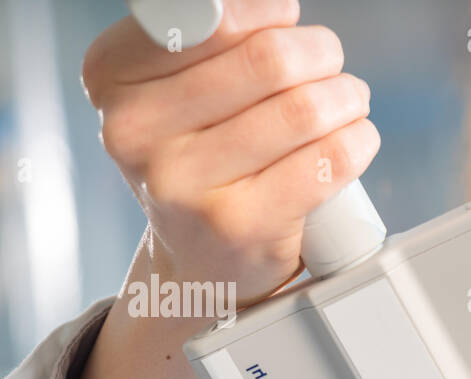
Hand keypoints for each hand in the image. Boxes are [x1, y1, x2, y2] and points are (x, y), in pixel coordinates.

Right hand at [81, 0, 378, 304]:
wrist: (199, 260)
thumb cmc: (200, 158)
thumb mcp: (177, 89)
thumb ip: (212, 37)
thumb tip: (275, 6)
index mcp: (113, 78)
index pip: (210, 17)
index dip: (266, 13)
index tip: (285, 21)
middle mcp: (135, 132)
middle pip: (269, 59)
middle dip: (319, 53)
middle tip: (329, 63)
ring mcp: (185, 186)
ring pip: (304, 110)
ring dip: (345, 96)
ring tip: (347, 102)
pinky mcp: (241, 227)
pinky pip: (328, 161)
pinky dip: (357, 141)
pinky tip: (354, 139)